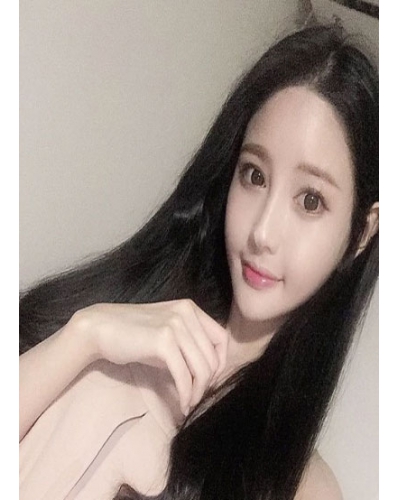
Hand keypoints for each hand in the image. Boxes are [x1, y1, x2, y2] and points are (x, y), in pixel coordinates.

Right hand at [70, 300, 228, 414]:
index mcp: (190, 308)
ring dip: (198, 392)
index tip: (208, 380)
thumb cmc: (134, 335)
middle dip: (208, 382)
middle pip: (213, 356)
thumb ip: (188, 345)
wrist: (100, 329)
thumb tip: (210, 373)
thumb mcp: (167, 335)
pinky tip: (182, 403)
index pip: (221, 338)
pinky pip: (184, 375)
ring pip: (203, 368)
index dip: (221, 363)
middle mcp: (186, 313)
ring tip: (189, 403)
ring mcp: (175, 325)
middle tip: (197, 397)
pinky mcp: (163, 341)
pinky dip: (186, 394)